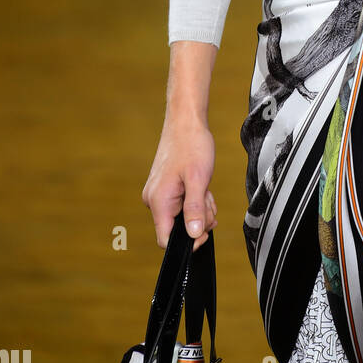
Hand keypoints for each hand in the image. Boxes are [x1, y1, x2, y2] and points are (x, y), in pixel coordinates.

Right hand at [141, 116, 218, 251]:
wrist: (186, 121)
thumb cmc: (192, 145)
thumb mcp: (199, 179)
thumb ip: (195, 209)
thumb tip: (194, 235)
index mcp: (159, 201)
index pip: (165, 239)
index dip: (187, 242)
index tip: (205, 233)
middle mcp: (154, 200)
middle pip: (177, 228)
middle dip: (199, 219)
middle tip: (208, 199)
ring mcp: (159, 193)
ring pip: (182, 216)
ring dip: (199, 208)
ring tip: (205, 188)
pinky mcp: (165, 188)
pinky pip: (182, 204)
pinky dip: (195, 199)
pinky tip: (202, 186)